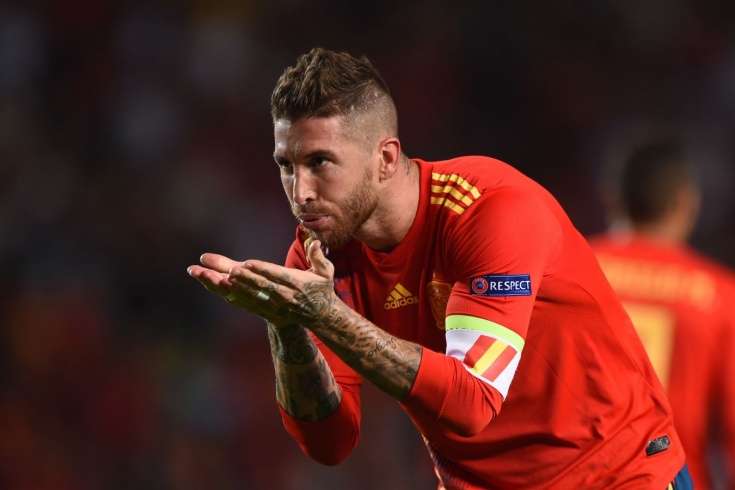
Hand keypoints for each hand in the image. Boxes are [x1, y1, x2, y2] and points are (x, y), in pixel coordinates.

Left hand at [187, 240, 337, 327]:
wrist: (320, 316)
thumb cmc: (322, 288)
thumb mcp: (325, 272)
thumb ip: (318, 256)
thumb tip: (314, 242)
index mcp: (296, 284)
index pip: (276, 276)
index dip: (260, 270)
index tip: (246, 264)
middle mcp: (282, 296)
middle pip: (257, 285)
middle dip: (238, 276)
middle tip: (221, 268)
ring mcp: (272, 304)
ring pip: (246, 294)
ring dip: (226, 285)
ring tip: (209, 275)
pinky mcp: (265, 310)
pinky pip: (244, 302)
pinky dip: (229, 294)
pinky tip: (214, 285)